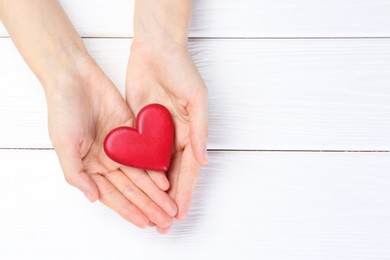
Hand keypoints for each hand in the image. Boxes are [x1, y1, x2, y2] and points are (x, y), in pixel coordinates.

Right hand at [46, 55, 176, 228]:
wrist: (75, 78)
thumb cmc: (63, 110)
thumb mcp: (64, 145)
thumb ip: (76, 174)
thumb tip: (93, 198)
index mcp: (89, 167)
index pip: (112, 195)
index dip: (128, 210)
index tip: (144, 223)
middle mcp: (106, 160)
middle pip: (130, 189)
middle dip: (147, 205)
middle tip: (164, 220)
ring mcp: (120, 147)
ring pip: (141, 175)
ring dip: (155, 192)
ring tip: (169, 206)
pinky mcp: (131, 132)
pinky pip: (145, 154)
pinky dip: (155, 168)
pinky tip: (165, 181)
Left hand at [126, 41, 207, 232]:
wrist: (156, 49)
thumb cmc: (181, 70)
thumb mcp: (196, 99)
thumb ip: (200, 130)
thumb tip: (204, 159)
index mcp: (191, 132)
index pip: (188, 169)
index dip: (185, 191)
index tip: (181, 212)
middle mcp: (174, 137)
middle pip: (172, 175)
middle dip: (169, 199)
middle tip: (165, 222)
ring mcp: (156, 134)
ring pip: (155, 169)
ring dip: (153, 192)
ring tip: (150, 212)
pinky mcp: (139, 127)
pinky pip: (139, 153)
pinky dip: (138, 172)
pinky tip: (135, 187)